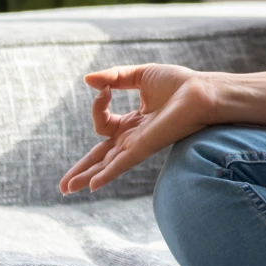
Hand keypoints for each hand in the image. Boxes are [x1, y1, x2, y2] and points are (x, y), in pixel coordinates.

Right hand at [58, 63, 218, 193]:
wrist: (201, 91)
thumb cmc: (179, 83)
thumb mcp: (139, 75)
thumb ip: (113, 77)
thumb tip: (88, 80)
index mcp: (133, 122)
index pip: (103, 123)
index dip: (98, 106)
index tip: (104, 89)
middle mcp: (134, 137)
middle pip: (101, 157)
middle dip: (81, 170)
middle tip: (63, 186)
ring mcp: (138, 144)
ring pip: (106, 164)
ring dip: (85, 176)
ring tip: (66, 189)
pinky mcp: (145, 147)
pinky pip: (121, 163)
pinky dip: (106, 173)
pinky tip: (91, 185)